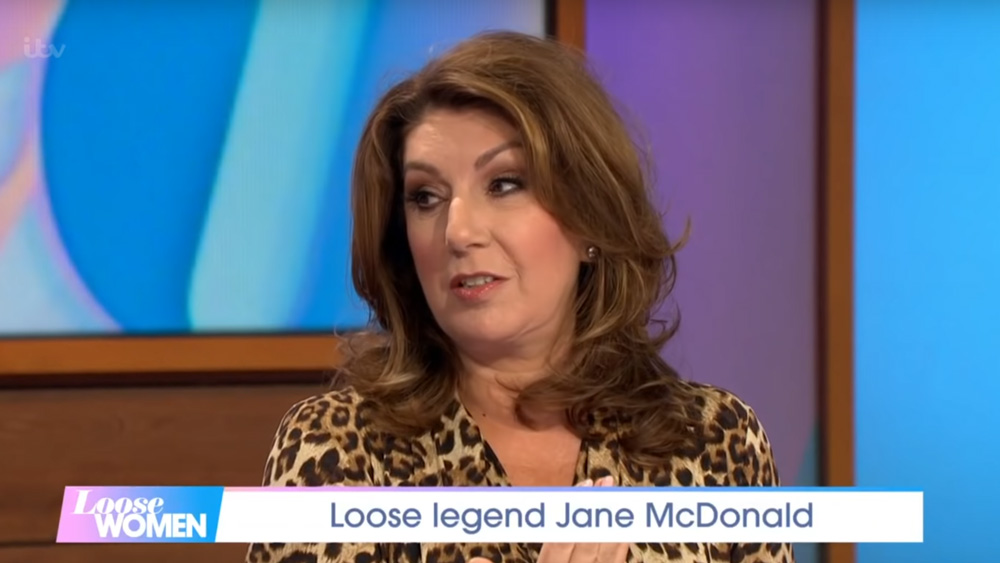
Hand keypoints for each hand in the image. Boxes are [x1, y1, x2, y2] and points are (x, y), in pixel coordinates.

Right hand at [468, 476, 628, 562]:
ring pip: (606, 555)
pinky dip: (622, 550)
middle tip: (606, 481)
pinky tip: (625, 532)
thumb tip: (475, 558)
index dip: (572, 514)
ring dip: (613, 524)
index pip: (560, 542)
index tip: (584, 486)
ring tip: (619, 497)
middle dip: (597, 510)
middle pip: (587, 543)